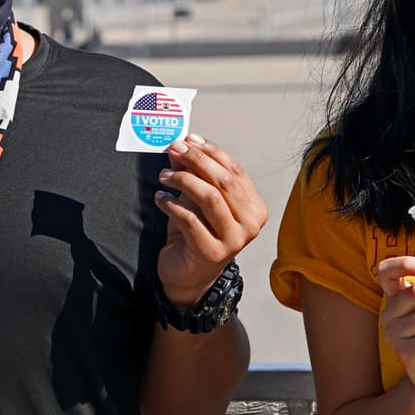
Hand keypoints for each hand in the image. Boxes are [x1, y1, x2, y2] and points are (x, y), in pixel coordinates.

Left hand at [154, 134, 266, 307]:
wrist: (189, 275)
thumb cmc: (197, 233)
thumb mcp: (197, 199)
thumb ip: (194, 173)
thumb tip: (181, 146)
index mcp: (255, 208)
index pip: (234, 171)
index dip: (211, 152)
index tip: (189, 139)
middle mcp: (250, 225)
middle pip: (223, 181)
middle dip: (196, 160)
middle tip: (174, 149)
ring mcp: (234, 241)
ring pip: (209, 197)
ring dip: (183, 180)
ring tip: (164, 176)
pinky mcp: (212, 253)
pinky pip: (190, 219)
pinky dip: (171, 204)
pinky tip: (160, 197)